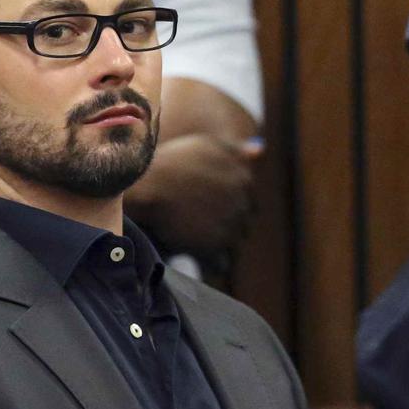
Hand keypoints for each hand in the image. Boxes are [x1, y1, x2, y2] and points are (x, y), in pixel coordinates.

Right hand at [123, 133, 262, 256]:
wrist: (147, 186)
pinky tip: (195, 250)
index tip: (208, 201)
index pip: (249, 197)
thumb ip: (235, 151)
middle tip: (200, 218)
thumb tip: (261, 150)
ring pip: (234, 241)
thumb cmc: (173, 163)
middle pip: (244, 220)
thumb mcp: (206, 146)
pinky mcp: (217, 246)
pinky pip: (223, 262)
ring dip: (221, 240)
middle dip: (227, 220)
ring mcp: (232, 224)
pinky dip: (213, 261)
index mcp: (244, 177)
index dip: (228, 200)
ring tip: (195, 232)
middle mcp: (243, 200)